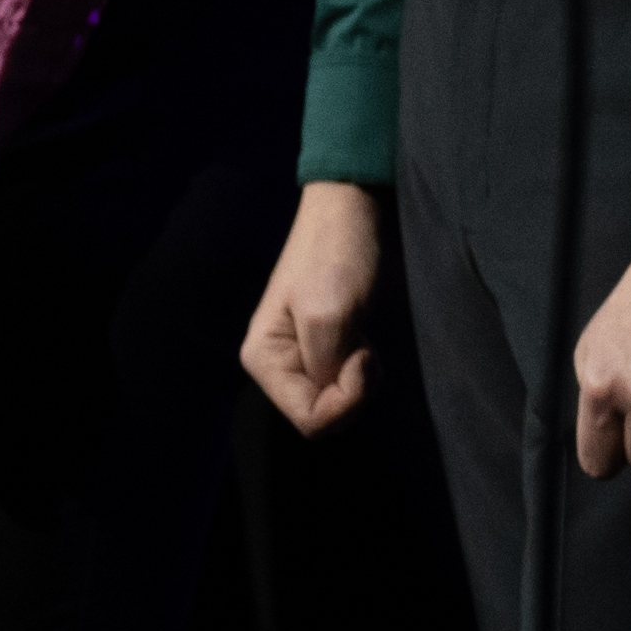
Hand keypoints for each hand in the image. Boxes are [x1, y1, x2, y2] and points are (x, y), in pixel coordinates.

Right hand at [242, 181, 388, 435]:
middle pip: (321, 416)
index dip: (344, 401)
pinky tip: (366, 347)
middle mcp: (277, 366)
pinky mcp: (326, 350)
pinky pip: (344, 387)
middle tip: (367, 351)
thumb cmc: (337, 256)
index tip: (363, 357)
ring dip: (361, 384)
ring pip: (336, 404)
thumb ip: (326, 368)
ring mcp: (301, 359)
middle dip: (353, 394)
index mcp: (264, 359)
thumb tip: (336, 396)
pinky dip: (363, 376)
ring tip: (367, 345)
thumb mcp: (329, 315)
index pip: (308, 419)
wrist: (352, 211)